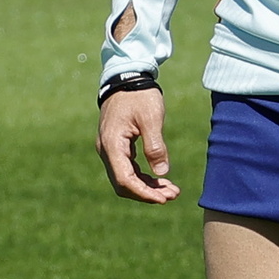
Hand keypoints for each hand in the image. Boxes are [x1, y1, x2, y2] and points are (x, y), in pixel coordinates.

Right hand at [97, 87, 177, 202]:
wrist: (126, 79)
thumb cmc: (139, 96)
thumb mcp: (151, 119)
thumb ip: (155, 146)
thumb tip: (162, 173)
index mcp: (112, 144)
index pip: (124, 179)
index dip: (143, 193)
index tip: (163, 198)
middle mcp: (106, 150)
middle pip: (123, 184)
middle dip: (147, 193)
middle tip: (172, 195)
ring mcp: (110, 150)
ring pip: (125, 178)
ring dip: (147, 187)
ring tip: (171, 190)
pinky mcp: (116, 147)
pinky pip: (127, 169)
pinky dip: (143, 178)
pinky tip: (161, 180)